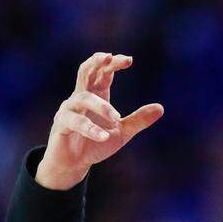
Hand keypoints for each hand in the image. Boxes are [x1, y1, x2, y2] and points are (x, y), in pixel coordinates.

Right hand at [35, 52, 164, 189]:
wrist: (73, 163)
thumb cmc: (95, 143)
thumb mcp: (122, 132)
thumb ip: (138, 120)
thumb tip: (161, 108)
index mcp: (96, 95)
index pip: (103, 72)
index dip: (113, 63)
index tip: (129, 60)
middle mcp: (80, 97)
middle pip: (86, 72)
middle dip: (97, 62)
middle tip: (110, 57)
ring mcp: (69, 110)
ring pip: (83, 98)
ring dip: (101, 106)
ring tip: (116, 118)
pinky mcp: (61, 125)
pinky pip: (75, 122)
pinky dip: (90, 129)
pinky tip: (104, 137)